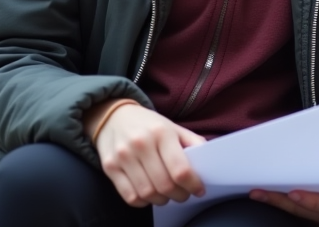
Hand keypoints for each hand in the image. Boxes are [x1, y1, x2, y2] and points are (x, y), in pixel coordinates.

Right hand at [85, 99, 206, 206]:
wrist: (113, 116)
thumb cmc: (148, 124)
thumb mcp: (173, 127)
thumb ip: (192, 142)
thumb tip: (209, 161)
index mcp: (161, 132)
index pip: (180, 169)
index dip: (193, 184)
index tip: (199, 190)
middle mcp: (141, 144)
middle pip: (165, 184)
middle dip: (179, 195)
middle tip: (184, 194)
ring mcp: (123, 157)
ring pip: (147, 193)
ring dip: (162, 200)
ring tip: (168, 195)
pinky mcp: (109, 168)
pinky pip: (129, 196)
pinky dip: (143, 202)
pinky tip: (150, 195)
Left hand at [251, 180, 318, 225]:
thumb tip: (315, 139)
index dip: (312, 201)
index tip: (293, 193)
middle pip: (305, 210)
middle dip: (282, 200)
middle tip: (262, 191)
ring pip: (296, 214)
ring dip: (276, 202)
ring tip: (258, 193)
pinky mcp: (312, 219)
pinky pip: (294, 213)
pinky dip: (280, 204)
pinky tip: (267, 196)